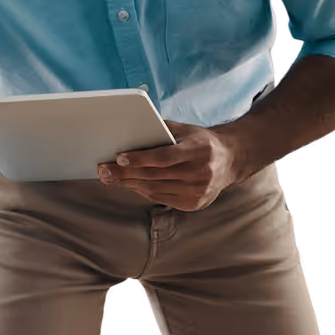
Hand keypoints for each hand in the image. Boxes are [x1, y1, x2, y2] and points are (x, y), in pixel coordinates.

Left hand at [96, 120, 242, 210]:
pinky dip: (143, 191)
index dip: (141, 158)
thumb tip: (129, 131)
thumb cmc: (201, 141)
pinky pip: (161, 198)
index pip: (165, 156)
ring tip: (110, 177)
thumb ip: (161, 130)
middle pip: (155, 175)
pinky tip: (129, 184)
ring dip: (129, 183)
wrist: (231, 160)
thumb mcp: (186, 130)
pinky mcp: (194, 204)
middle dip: (125, 173)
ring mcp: (199, 192)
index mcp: (199, 150)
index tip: (119, 156)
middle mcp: (201, 172)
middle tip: (104, 170)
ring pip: (155, 189)